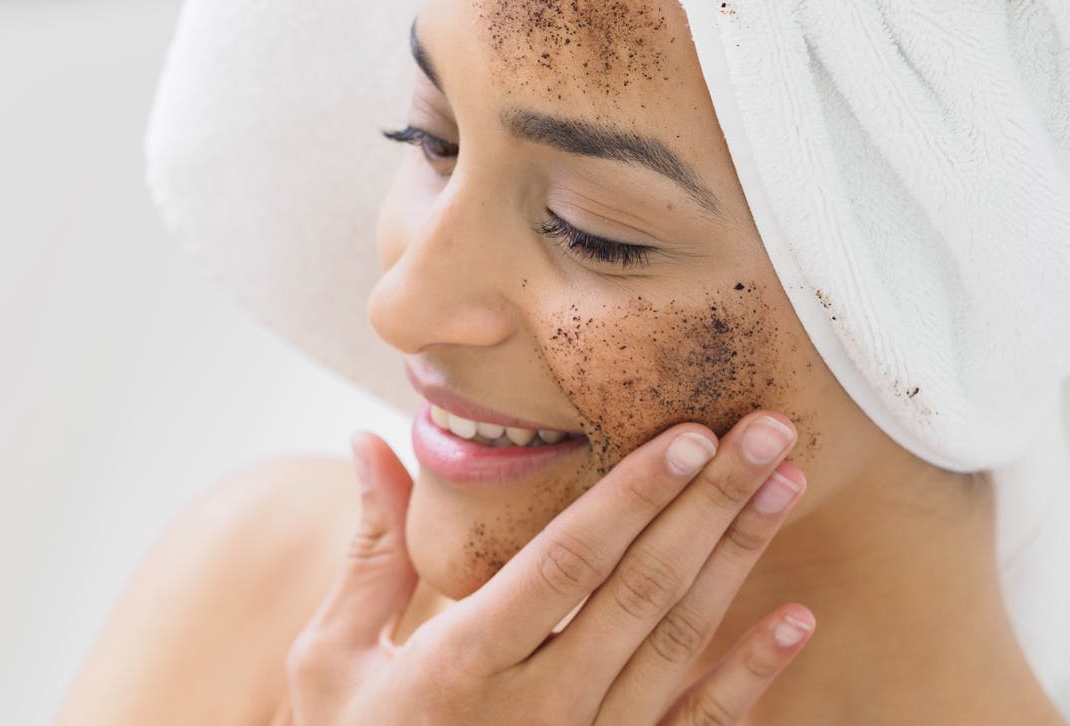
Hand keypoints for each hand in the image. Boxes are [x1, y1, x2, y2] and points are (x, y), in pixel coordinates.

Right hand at [285, 411, 813, 724]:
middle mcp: (536, 710)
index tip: (688, 435)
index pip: (567, 563)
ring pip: (678, 646)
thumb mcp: (334, 656)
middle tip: (765, 431)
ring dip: (737, 562)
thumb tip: (366, 439)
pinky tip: (795, 619)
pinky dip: (751, 676)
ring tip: (783, 485)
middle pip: (641, 591)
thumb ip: (371, 550)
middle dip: (709, 504)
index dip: (633, 496)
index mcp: (461, 666)